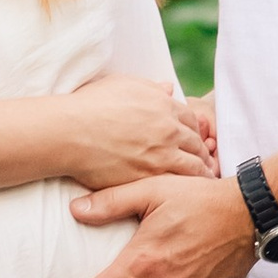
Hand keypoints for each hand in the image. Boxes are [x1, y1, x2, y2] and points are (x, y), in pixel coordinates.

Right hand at [57, 73, 213, 189]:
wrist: (69, 132)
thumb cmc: (89, 105)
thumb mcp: (122, 85)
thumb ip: (150, 88)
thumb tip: (169, 88)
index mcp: (162, 105)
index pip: (191, 120)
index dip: (194, 130)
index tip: (195, 139)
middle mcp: (167, 130)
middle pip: (196, 143)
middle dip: (204, 153)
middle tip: (208, 162)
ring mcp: (160, 155)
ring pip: (193, 166)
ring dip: (201, 173)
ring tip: (205, 181)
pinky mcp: (149, 177)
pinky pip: (176, 183)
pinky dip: (185, 187)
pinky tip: (186, 193)